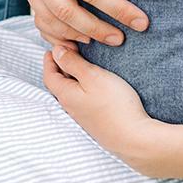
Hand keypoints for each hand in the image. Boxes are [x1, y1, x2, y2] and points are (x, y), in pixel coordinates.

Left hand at [44, 45, 159, 173]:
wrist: (133, 137)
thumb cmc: (114, 104)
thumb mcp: (92, 76)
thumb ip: (73, 63)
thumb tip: (56, 51)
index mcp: (66, 95)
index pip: (49, 75)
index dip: (50, 59)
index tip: (56, 45)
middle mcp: (71, 107)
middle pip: (58, 83)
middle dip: (59, 65)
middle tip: (67, 49)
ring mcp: (83, 115)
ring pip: (70, 90)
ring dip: (71, 74)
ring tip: (80, 60)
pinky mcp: (95, 119)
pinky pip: (81, 97)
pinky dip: (81, 84)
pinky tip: (92, 81)